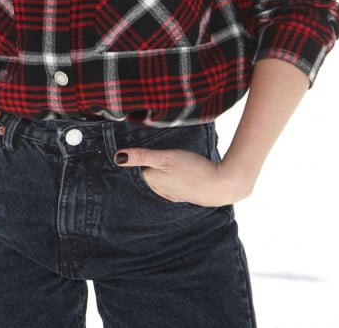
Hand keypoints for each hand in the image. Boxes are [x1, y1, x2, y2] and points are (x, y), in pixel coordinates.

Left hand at [115, 147, 251, 206]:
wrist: (221, 185)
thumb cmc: (193, 169)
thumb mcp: (165, 157)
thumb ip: (142, 156)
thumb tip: (117, 157)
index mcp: (152, 180)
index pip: (138, 166)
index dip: (138, 155)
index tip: (139, 144)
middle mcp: (160, 189)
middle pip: (149, 173)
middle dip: (148, 164)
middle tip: (154, 150)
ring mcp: (173, 193)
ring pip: (160, 179)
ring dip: (161, 171)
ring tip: (165, 160)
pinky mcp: (186, 194)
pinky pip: (173, 185)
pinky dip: (173, 178)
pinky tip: (177, 172)